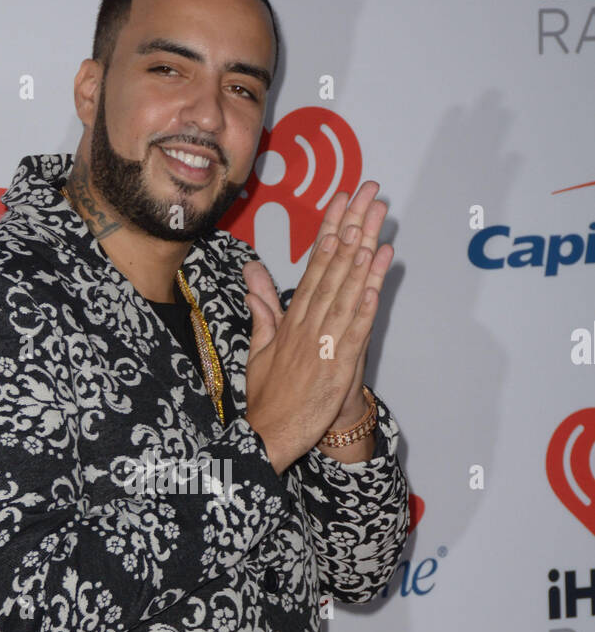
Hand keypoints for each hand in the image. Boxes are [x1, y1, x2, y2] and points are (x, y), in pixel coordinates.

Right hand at [241, 181, 392, 472]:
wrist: (268, 436)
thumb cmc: (266, 398)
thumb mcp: (258, 349)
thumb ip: (262, 311)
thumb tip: (252, 276)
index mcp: (291, 321)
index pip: (314, 265)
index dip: (330, 230)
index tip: (343, 201)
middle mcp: (306, 326)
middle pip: (333, 269)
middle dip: (352, 229)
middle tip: (369, 195)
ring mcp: (322, 345)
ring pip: (347, 294)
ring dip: (365, 257)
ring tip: (379, 224)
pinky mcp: (337, 368)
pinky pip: (354, 333)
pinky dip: (366, 306)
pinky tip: (378, 281)